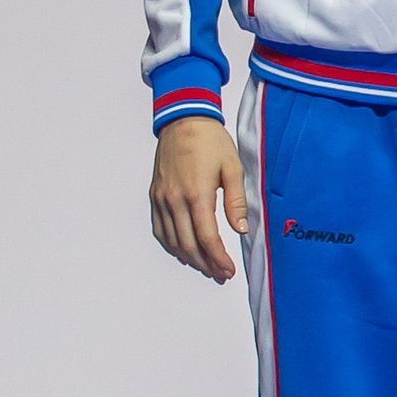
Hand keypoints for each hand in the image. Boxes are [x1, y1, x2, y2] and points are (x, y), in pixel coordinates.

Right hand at [150, 116, 246, 282]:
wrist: (184, 122)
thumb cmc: (212, 142)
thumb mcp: (233, 168)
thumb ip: (237, 201)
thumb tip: (241, 229)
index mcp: (197, 194)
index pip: (207, 237)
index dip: (218, 257)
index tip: (229, 270)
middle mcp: (174, 200)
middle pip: (188, 244)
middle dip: (206, 263)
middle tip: (221, 274)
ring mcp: (161, 199)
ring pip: (171, 240)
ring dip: (189, 257)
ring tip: (207, 266)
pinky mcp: (155, 195)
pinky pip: (160, 228)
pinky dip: (171, 244)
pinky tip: (184, 250)